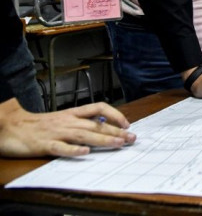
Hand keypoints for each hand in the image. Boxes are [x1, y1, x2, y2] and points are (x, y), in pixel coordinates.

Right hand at [0, 98, 135, 157]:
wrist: (9, 126)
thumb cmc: (37, 125)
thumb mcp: (61, 119)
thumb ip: (80, 121)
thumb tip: (102, 123)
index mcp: (71, 113)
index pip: (98, 108)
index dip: (115, 115)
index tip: (127, 124)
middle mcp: (67, 121)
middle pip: (95, 124)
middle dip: (116, 131)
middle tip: (132, 138)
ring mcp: (56, 132)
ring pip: (84, 134)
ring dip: (103, 139)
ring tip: (118, 144)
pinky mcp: (44, 145)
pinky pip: (61, 148)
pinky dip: (73, 150)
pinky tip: (85, 152)